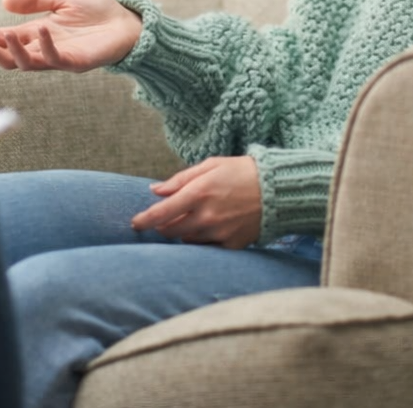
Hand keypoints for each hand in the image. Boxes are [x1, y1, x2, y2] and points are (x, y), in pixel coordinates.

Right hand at [0, 0, 142, 72]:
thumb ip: (35, 1)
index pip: (4, 39)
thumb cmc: (98, 11)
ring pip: (27, 64)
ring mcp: (60, 58)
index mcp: (37, 35)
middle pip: (9, 58)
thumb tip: (4, 3)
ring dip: (12, 51)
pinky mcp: (77, 62)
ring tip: (0, 34)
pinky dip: (45, 46)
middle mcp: (44, 49)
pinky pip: (56, 59)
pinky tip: (41, 29)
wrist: (129, 22)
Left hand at [131, 156, 261, 248]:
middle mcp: (207, 216)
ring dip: (182, 232)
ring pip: (187, 240)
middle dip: (162, 226)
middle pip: (171, 230)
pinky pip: (206, 247)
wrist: (278, 190)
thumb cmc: (242, 172)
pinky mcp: (232, 244)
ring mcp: (220, 233)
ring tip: (192, 218)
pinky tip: (208, 228)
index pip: (162, 213)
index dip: (144, 220)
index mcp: (199, 192)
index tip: (134, 223)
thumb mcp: (210, 165)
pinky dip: (201, 240)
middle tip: (165, 218)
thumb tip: (155, 190)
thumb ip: (180, 179)